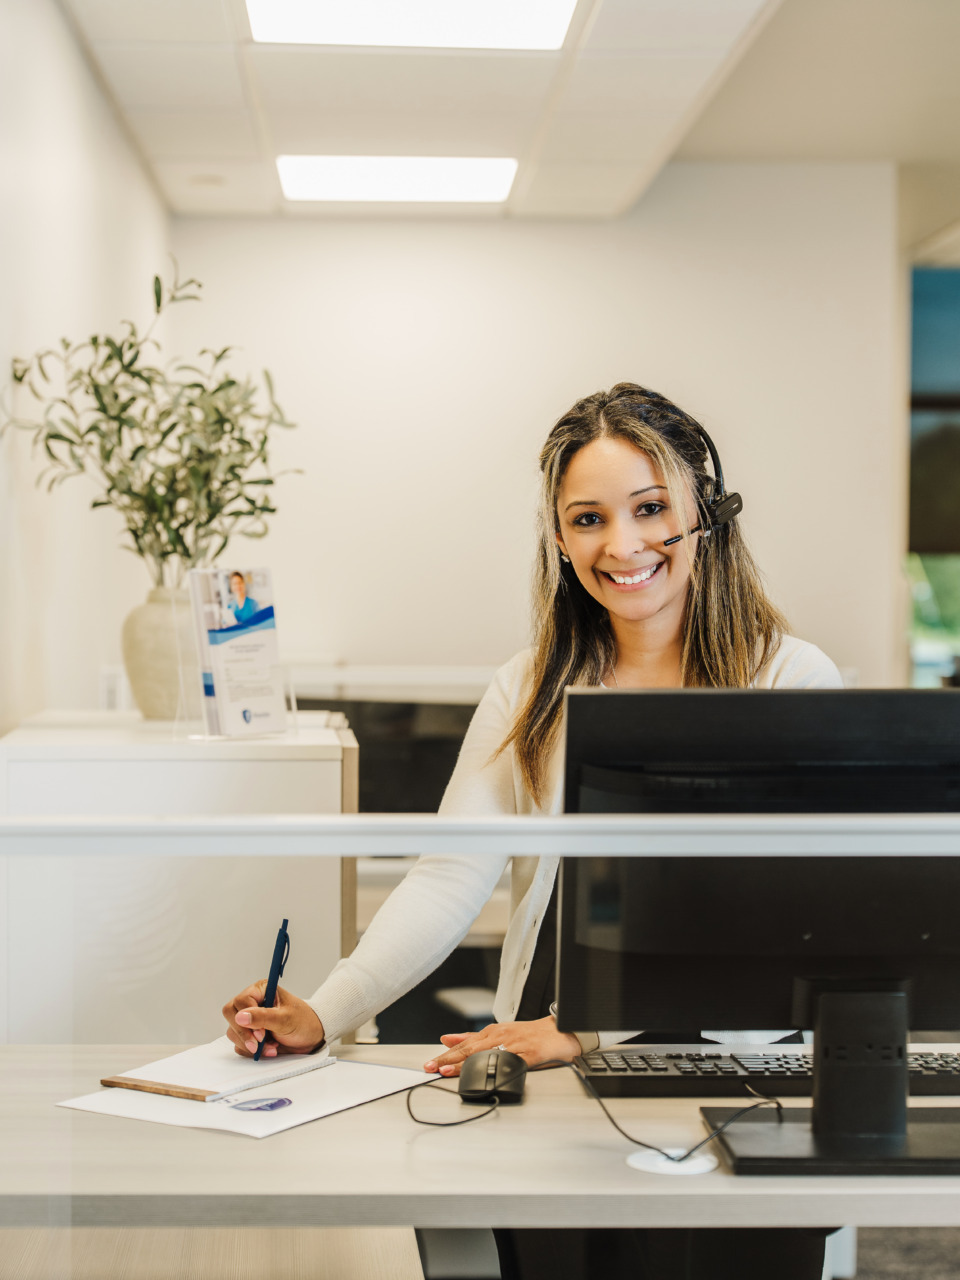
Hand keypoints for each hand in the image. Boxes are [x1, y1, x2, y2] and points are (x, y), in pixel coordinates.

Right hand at [222, 981, 324, 1057]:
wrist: (311, 1037)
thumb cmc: (303, 1021)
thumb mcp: (286, 1018)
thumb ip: (263, 1017)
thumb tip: (240, 1017)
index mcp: (261, 990)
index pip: (240, 1001)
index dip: (248, 1018)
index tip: (262, 1033)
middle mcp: (252, 1003)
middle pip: (231, 1015)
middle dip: (244, 1033)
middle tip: (258, 1045)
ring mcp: (249, 1020)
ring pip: (233, 1032)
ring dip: (250, 1044)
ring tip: (271, 1047)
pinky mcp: (249, 1035)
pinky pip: (239, 1044)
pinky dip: (252, 1051)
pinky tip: (269, 1049)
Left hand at [423, 1016, 580, 1075]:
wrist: (557, 1032)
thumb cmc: (527, 1034)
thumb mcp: (498, 1033)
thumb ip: (473, 1038)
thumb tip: (448, 1039)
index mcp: (491, 1032)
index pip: (464, 1044)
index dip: (446, 1054)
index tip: (431, 1063)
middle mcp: (499, 1036)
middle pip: (470, 1049)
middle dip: (449, 1059)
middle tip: (433, 1067)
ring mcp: (513, 1045)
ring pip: (486, 1054)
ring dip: (466, 1063)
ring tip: (450, 1071)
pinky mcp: (527, 1054)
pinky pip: (510, 1061)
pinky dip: (497, 1066)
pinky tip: (487, 1072)